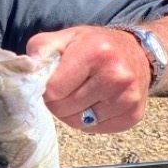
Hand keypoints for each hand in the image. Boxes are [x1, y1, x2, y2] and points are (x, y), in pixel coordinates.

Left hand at [26, 25, 150, 132]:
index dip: (48, 88)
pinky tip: (96, 103)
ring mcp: (127, 98)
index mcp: (96, 52)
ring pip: (78, 123)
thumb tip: (28, 71)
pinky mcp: (133, 116)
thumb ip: (42, 49)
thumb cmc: (96, 46)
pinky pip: (95, 130)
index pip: (54, 90)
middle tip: (68, 87)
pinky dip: (89, 121)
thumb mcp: (67, 37)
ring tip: (82, 94)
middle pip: (64, 109)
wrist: (139, 53)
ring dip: (73, 113)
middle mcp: (117, 76)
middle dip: (59, 101)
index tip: (55, 80)